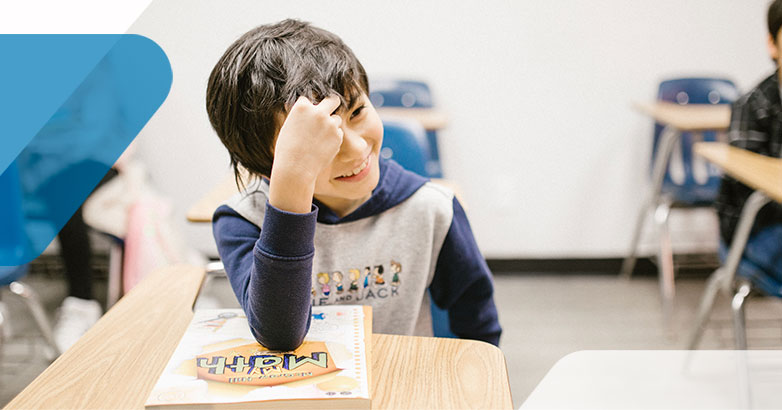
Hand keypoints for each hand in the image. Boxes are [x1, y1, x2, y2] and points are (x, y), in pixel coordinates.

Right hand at [268, 95, 342, 212]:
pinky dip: (333, 139)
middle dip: (331, 104)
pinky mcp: (338, 136)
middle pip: (332, 99)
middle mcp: (318, 112)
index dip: (308, 108)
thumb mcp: (289, 127)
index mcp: (302, 107)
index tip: (307, 116)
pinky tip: (322, 148)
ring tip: (318, 140)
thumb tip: (308, 109)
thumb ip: (301, 116)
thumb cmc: (287, 150)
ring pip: (336, 119)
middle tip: (330, 111)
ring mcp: (330, 123)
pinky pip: (338, 133)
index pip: (309, 100)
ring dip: (331, 126)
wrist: (296, 169)